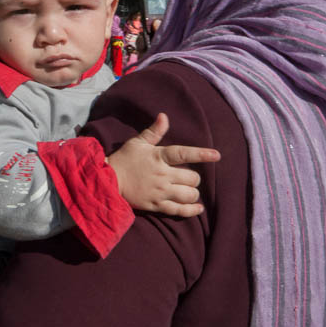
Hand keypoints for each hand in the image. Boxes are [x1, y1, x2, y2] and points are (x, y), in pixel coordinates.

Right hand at [106, 113, 220, 216]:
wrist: (109, 181)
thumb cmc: (124, 159)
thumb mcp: (138, 142)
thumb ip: (154, 132)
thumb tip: (164, 116)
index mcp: (158, 157)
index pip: (184, 154)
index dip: (201, 154)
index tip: (216, 156)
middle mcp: (162, 175)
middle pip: (191, 178)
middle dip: (194, 179)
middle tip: (189, 178)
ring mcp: (160, 192)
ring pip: (188, 195)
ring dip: (193, 193)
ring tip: (190, 191)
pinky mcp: (156, 205)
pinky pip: (179, 210)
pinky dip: (191, 210)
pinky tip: (198, 208)